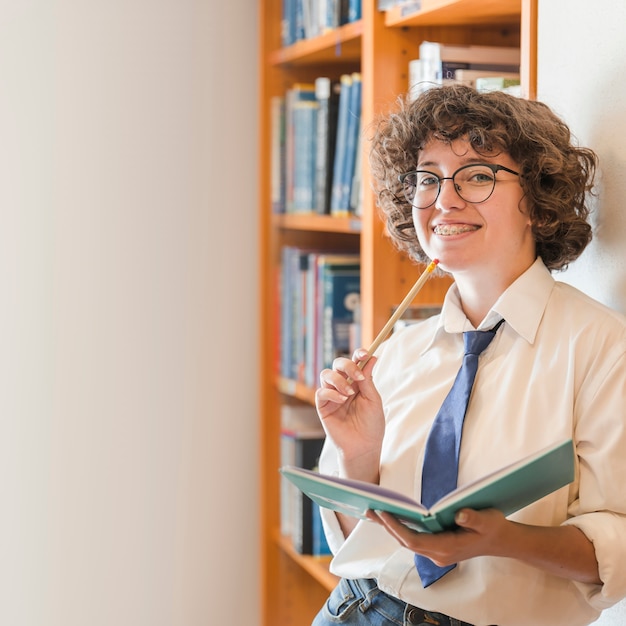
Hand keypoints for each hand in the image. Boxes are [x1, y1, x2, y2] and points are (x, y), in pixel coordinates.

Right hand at [315, 348, 384, 481]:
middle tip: (357, 376)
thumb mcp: (373, 399)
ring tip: (349, 393)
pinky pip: (321, 392)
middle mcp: (343, 386)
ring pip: (326, 375)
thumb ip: (368, 379)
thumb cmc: (372, 425)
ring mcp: (332, 396)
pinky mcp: (323, 407)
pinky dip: (332, 393)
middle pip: (338, 364)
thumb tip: (371, 358)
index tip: (364, 354)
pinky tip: (342, 400)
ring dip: (339, 380)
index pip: (354, 363)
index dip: (358, 355)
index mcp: (357, 382)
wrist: (364, 446)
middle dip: (347, 365)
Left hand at [367, 508, 508, 566]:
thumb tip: (459, 514)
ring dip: (391, 528)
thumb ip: (473, 517)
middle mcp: (439, 554)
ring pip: (408, 542)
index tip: (383, 512)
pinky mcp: (438, 548)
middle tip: (368, 509)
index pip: (414, 540)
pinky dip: (401, 529)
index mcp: (447, 548)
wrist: (502, 541)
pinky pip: (415, 540)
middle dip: (387, 526)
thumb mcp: (487, 520)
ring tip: (374, 512)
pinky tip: (393, 518)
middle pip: (406, 542)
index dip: (396, 527)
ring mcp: (437, 553)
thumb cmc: (493, 527)